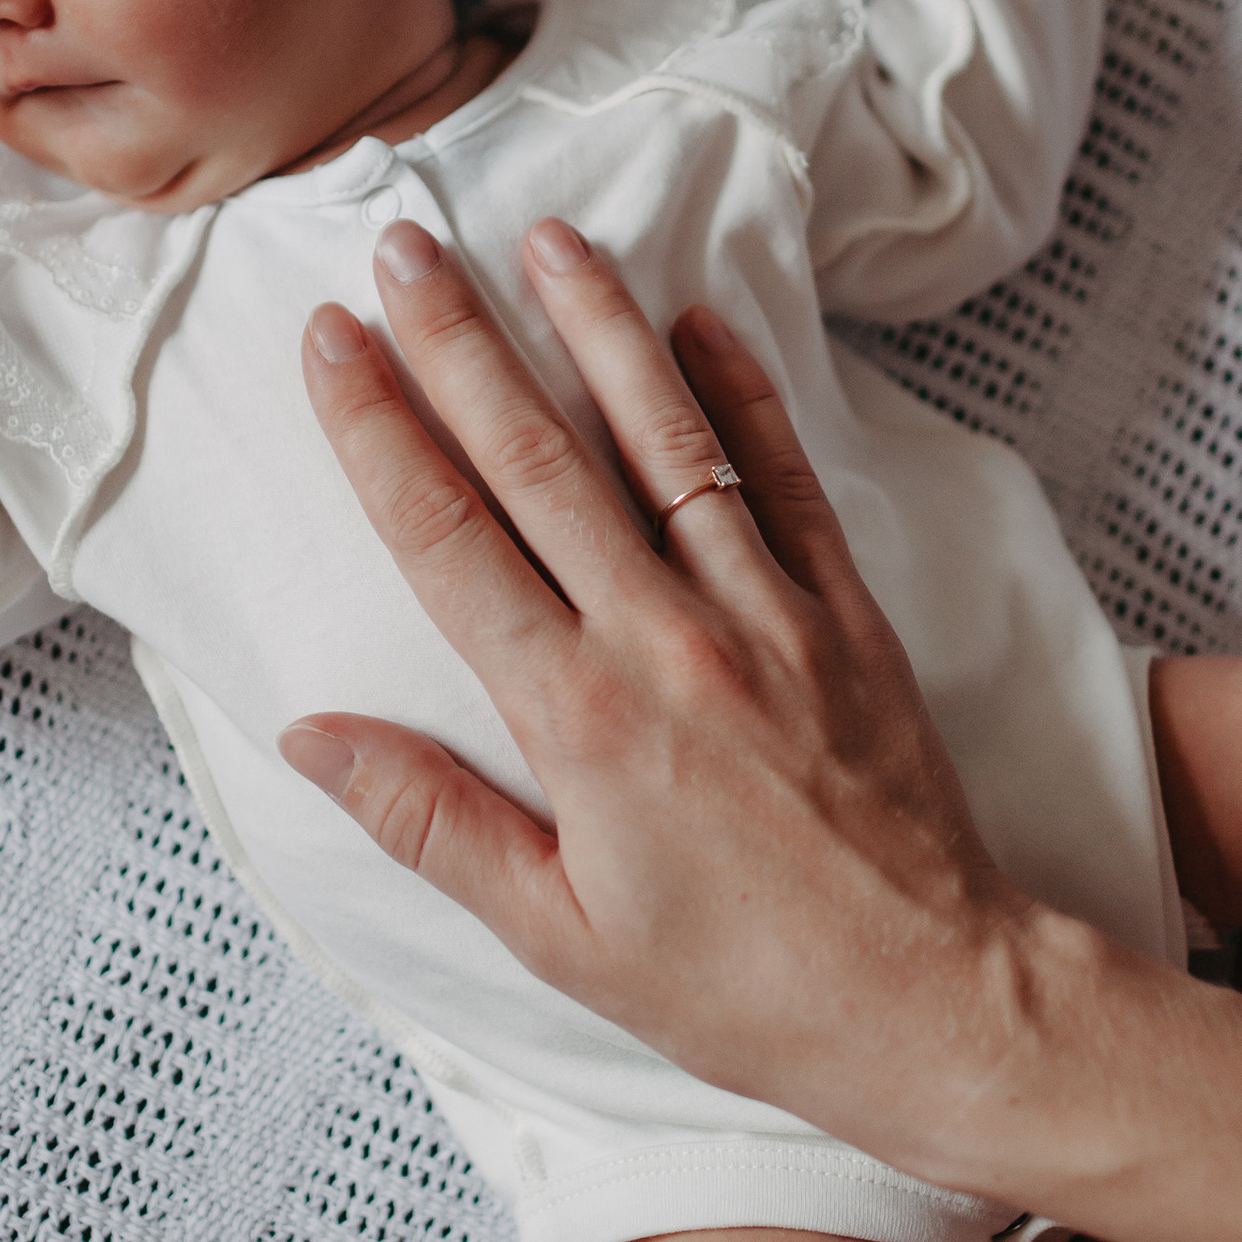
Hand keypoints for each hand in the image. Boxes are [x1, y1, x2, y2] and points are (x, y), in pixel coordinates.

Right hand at [280, 214, 1057, 1198]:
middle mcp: (664, 642)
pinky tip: (700, 320)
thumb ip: (430, 820)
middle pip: (538, 459)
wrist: (933, 1003)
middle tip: (403, 245)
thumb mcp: (557, 934)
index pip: (448, 540)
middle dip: (460, 342)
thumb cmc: (739, 991)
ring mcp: (766, 617)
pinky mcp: (848, 618)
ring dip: (598, 329)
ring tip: (545, 238)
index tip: (331, 338)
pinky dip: (742, 393)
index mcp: (577, 720)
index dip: (378, 429)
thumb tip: (308, 735)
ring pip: (664, 440)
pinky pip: (786, 481)